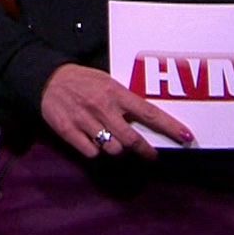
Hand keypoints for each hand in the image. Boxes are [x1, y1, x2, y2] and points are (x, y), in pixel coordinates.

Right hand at [40, 63, 194, 159]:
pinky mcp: (69, 131)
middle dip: (145, 151)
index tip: (186, 137)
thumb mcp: (107, 82)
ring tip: (113, 142)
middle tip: (151, 155)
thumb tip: (148, 118)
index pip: (149, 112)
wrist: (47, 79)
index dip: (169, 126)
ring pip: (112, 149)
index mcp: (115, 92)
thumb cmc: (82, 81)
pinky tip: (92, 141)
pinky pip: (91, 152)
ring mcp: (85, 120)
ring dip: (117, 149)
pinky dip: (95, 151)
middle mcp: (103, 107)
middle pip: (131, 139)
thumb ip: (125, 100)